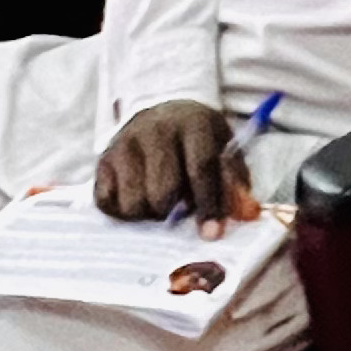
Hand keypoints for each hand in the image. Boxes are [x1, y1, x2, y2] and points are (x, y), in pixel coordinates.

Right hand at [93, 100, 258, 225]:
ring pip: (133, 202)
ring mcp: (124, 143)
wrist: (163, 116)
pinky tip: (137, 199)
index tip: (211, 234)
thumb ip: (235, 183)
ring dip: (147, 214)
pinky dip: (122, 212)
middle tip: (177, 211)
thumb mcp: (224, 151)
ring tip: (158, 203)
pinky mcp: (102, 160)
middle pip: (163, 191)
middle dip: (174, 212)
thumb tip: (247, 214)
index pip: (200, 168)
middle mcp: (155, 129)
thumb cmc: (199, 142)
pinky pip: (106, 203)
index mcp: (193, 123)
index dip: (208, 205)